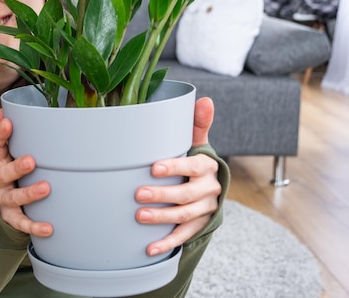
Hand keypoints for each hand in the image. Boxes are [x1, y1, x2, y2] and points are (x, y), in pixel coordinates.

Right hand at [0, 109, 52, 236]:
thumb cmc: (10, 171)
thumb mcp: (6, 153)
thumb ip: (7, 134)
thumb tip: (4, 108)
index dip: (1, 134)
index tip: (8, 123)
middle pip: (4, 173)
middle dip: (17, 167)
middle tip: (31, 161)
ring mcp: (3, 200)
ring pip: (14, 198)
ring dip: (29, 193)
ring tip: (45, 188)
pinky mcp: (11, 218)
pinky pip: (22, 223)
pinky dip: (34, 226)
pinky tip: (49, 227)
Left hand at [135, 97, 220, 256]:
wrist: (209, 186)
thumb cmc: (195, 160)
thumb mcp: (198, 142)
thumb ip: (198, 123)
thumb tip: (205, 99)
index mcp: (207, 166)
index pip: (193, 166)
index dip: (174, 167)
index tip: (153, 168)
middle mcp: (209, 189)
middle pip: (186, 195)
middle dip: (162, 195)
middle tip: (138, 194)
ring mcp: (205, 209)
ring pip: (184, 216)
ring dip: (162, 218)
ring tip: (140, 217)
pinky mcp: (199, 225)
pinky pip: (185, 236)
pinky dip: (167, 243)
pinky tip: (150, 248)